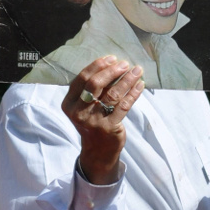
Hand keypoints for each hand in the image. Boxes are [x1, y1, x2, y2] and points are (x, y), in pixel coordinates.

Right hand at [62, 56, 144, 183]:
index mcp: (69, 104)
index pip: (82, 79)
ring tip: (137, 70)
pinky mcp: (109, 127)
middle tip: (125, 64)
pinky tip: (140, 84)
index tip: (111, 58)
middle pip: (95, 84)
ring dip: (127, 80)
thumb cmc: (93, 122)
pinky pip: (124, 105)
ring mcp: (94, 120)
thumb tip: (112, 65)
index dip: (97, 66)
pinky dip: (133, 93)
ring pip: (112, 94)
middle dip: (112, 71)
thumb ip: (92, 90)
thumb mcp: (84, 107)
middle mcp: (79, 112)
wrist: (98, 151)